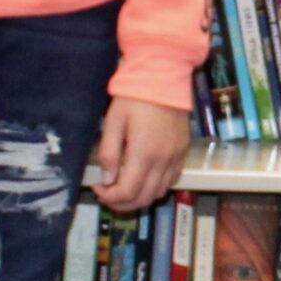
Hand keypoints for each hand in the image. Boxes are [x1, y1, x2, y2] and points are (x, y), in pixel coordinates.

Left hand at [88, 97, 189, 213]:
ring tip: (123, 190)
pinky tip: (142, 179)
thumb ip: (109, 153)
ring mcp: (175, 159)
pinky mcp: (183, 153)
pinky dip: (155, 187)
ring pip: (158, 193)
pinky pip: (170, 181)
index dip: (110, 197)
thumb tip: (107, 180)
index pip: (127, 192)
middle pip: (143, 198)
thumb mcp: (113, 122)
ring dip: (139, 198)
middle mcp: (162, 162)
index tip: (97, 188)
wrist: (164, 77)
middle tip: (107, 195)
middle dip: (122, 203)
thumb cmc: (133, 98)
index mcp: (143, 154)